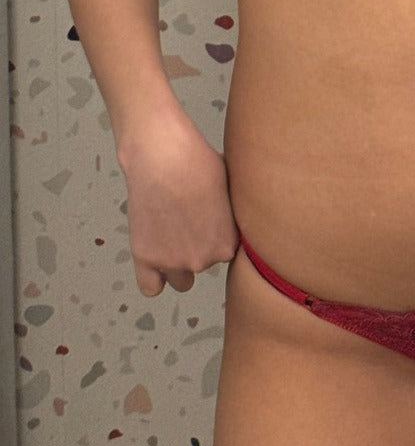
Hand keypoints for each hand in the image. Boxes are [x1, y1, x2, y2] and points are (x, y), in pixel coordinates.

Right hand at [118, 112, 238, 294]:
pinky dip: (154, 277)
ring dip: (178, 264)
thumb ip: (232, 215)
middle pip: (203, 263)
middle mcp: (202, 260)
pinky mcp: (144, 257)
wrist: (163, 157)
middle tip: (190, 221)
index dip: (218, 235)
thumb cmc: (199, 163)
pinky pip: (151, 287)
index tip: (210, 220)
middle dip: (199, 247)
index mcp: (227, 244)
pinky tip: (157, 259)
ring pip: (181, 279)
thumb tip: (238, 216)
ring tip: (174, 236)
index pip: (227, 252)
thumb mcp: (231, 187)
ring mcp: (171, 261)